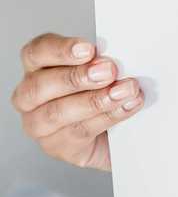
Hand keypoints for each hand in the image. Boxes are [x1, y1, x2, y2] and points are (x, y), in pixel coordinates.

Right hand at [10, 32, 144, 170]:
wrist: (118, 130)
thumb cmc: (105, 88)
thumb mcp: (104, 68)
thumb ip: (103, 61)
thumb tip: (117, 57)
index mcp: (39, 68)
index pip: (36, 52)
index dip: (60, 50)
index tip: (89, 49)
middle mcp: (30, 97)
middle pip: (39, 86)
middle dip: (77, 77)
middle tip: (109, 71)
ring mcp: (39, 125)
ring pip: (56, 113)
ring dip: (95, 100)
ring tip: (125, 91)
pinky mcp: (58, 147)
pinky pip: (78, 132)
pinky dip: (107, 117)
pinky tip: (126, 107)